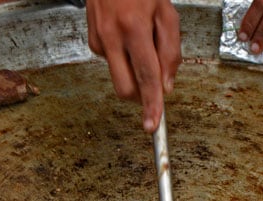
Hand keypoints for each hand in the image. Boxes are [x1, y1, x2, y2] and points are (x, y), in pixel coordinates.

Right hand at [85, 0, 181, 132]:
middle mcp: (112, 36)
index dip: (151, 104)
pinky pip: (111, 62)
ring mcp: (98, 39)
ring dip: (133, 71)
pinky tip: (127, 36)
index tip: (152, 125)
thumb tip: (166, 87)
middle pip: (126, 87)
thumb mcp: (167, 13)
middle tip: (154, 82)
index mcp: (134, 27)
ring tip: (141, 43)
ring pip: (119, 76)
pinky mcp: (92, 41)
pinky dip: (123, 57)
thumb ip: (170, 52)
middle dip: (141, 95)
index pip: (146, 77)